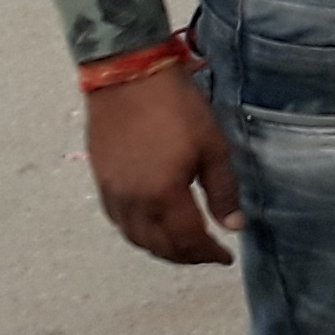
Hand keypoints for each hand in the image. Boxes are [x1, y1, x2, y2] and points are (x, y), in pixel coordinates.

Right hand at [86, 68, 238, 266]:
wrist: (129, 77)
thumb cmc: (177, 108)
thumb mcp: (213, 147)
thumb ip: (223, 191)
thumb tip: (234, 225)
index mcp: (163, 195)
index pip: (186, 241)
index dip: (207, 254)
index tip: (225, 257)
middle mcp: (132, 202)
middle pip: (157, 245)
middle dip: (185, 256)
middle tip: (207, 254)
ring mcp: (112, 192)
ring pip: (135, 237)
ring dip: (160, 247)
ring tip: (184, 245)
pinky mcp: (100, 180)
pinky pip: (119, 220)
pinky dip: (139, 233)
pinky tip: (154, 226)